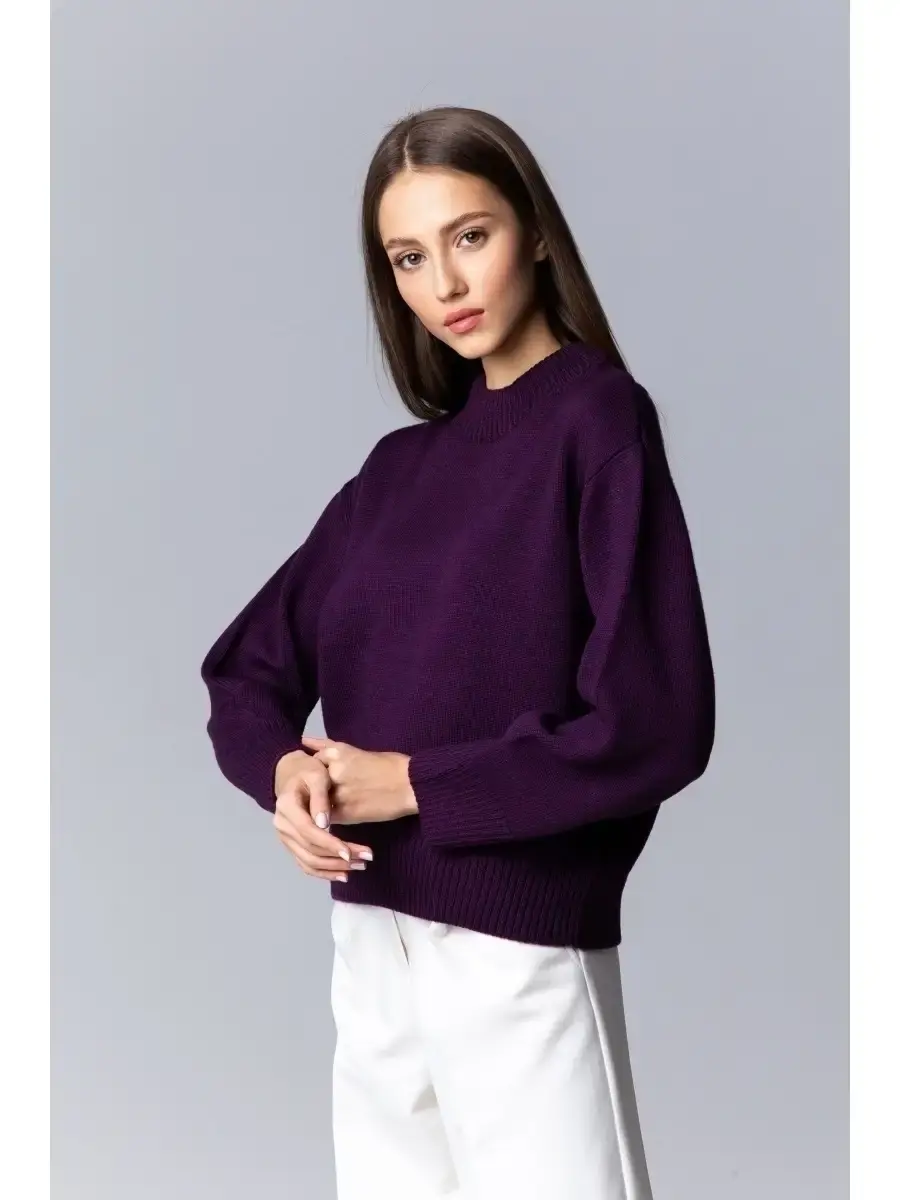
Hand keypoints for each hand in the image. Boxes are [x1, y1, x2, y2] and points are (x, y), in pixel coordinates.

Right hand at [272, 749, 372, 881]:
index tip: (350, 852)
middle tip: (366, 858)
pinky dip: (324, 872)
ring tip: (360, 865)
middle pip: (310, 850)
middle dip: (338, 858)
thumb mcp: (317, 775)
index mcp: (287, 807)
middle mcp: (282, 825)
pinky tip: (343, 874)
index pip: (308, 832)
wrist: (292, 773)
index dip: (329, 844)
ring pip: (308, 862)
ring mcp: (285, 837)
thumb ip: (320, 798)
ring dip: (334, 868)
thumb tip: (323, 824)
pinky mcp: (291, 844)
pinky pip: (305, 864)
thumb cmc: (308, 770)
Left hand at [300, 736, 417, 825]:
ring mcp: (337, 793)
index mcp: (336, 753)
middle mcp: (333, 771)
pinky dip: (328, 818)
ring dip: (319, 805)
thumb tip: (304, 739)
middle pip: (311, 784)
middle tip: (327, 794)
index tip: (320, 779)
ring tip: (327, 806)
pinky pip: (326, 818)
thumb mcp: (355, 750)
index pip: (311, 764)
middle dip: (314, 790)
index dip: (315, 774)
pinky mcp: (345, 813)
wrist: (410, 784)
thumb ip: (327, 746)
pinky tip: (337, 816)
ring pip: (315, 802)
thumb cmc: (389, 765)